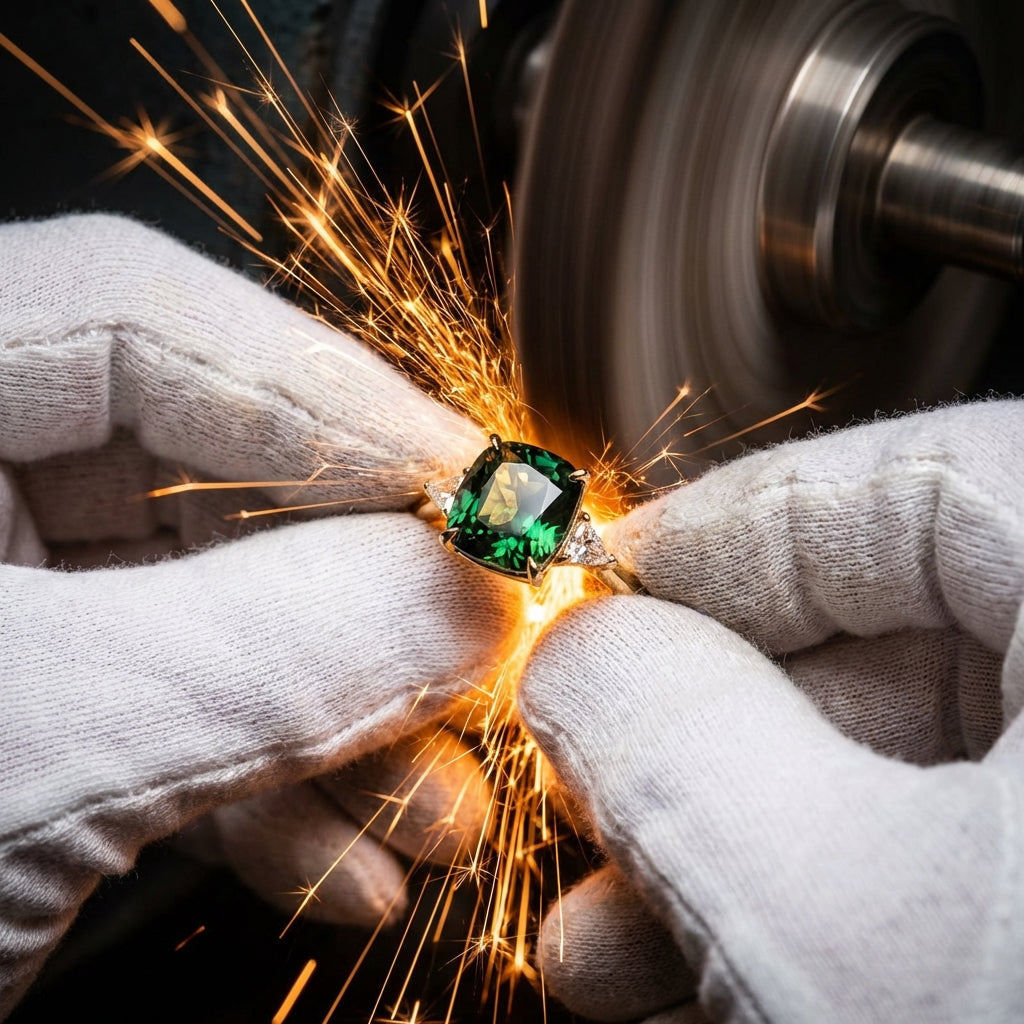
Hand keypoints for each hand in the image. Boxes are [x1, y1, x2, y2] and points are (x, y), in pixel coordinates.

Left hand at [0, 214, 517, 1016]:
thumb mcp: (35, 755)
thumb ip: (281, 650)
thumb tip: (477, 594)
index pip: (137, 315)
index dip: (336, 393)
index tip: (480, 487)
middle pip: (195, 473)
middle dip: (360, 586)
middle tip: (480, 651)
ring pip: (200, 612)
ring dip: (336, 719)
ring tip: (435, 807)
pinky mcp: (10, 715)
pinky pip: (165, 712)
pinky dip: (264, 791)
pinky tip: (343, 865)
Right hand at [520, 400, 1023, 1022]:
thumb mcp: (831, 918)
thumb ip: (664, 741)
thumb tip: (574, 655)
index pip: (886, 485)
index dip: (706, 546)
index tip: (589, 612)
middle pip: (894, 638)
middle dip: (707, 738)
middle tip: (584, 808)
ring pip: (924, 764)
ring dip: (755, 847)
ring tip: (614, 948)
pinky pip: (974, 852)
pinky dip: (850, 904)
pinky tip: (737, 982)